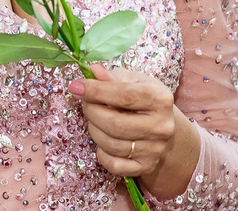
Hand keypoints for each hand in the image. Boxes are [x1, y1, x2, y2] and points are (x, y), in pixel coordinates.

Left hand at [68, 64, 178, 179]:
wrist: (160, 125)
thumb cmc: (142, 98)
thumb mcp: (131, 81)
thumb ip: (111, 77)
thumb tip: (93, 70)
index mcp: (160, 98)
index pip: (124, 95)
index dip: (96, 91)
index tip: (75, 86)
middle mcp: (162, 126)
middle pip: (116, 124)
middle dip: (92, 112)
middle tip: (86, 104)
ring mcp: (155, 149)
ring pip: (112, 145)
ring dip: (94, 131)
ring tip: (95, 120)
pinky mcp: (146, 166)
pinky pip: (114, 165)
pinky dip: (101, 154)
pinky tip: (103, 141)